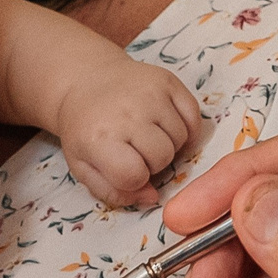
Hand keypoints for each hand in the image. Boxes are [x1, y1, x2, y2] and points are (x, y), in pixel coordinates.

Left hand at [53, 62, 203, 206]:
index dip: (135, 179)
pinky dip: (187, 127)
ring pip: (181, 138)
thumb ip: (113, 192)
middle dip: (153, 162)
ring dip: (169, 144)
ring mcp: (149, 94)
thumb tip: (152, 197)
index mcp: (99, 138)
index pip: (135, 175)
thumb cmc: (85, 128)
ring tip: (149, 136)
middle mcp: (126, 113)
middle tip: (137, 151)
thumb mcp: (83, 167)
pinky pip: (194, 115)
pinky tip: (167, 126)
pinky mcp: (167, 80)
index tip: (126, 168)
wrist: (85, 80)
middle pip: (163, 157)